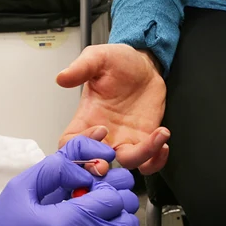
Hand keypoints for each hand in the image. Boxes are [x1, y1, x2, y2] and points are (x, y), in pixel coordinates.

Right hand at [0, 136, 141, 225]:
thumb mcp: (20, 188)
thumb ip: (56, 168)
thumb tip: (85, 169)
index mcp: (68, 222)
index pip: (114, 199)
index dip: (105, 189)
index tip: (91, 190)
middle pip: (127, 222)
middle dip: (116, 209)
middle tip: (96, 206)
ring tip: (94, 225)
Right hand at [57, 44, 169, 173]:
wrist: (144, 64)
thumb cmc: (118, 63)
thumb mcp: (97, 58)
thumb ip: (81, 68)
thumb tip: (62, 77)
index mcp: (86, 119)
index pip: (70, 145)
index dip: (80, 147)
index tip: (99, 129)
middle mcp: (104, 135)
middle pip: (94, 164)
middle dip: (102, 166)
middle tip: (111, 157)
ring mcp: (125, 140)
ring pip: (127, 163)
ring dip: (143, 156)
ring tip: (157, 135)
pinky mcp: (145, 139)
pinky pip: (149, 162)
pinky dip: (157, 160)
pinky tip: (163, 138)